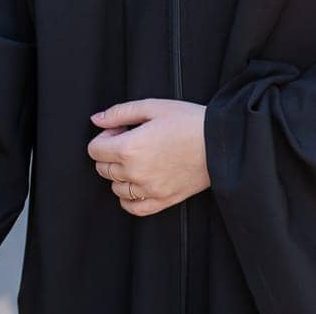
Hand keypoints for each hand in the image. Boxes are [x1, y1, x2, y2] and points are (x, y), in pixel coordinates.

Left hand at [87, 99, 209, 216]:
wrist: (221, 143)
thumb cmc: (188, 122)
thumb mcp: (152, 107)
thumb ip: (119, 113)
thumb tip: (96, 120)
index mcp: (129, 148)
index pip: (94, 150)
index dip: (104, 137)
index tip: (120, 131)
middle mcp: (136, 172)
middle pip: (102, 168)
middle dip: (109, 153)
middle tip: (131, 141)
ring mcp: (150, 189)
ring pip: (116, 187)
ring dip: (119, 174)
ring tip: (138, 159)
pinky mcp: (164, 200)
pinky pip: (133, 207)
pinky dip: (129, 198)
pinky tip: (138, 183)